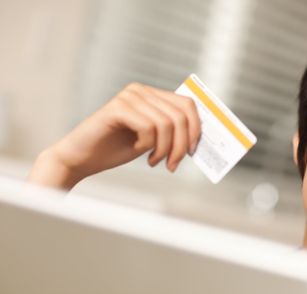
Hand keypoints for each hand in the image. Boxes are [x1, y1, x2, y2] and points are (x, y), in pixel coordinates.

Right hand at [28, 83, 200, 189]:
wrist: (81, 158)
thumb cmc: (116, 149)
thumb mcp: (152, 140)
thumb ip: (172, 132)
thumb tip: (199, 138)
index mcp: (152, 95)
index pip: (188, 104)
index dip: (196, 128)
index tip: (192, 151)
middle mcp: (141, 91)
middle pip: (180, 116)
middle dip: (181, 145)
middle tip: (172, 164)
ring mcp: (128, 97)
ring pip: (167, 124)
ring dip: (165, 149)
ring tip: (154, 161)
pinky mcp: (117, 108)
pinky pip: (148, 127)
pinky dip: (149, 145)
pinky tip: (139, 152)